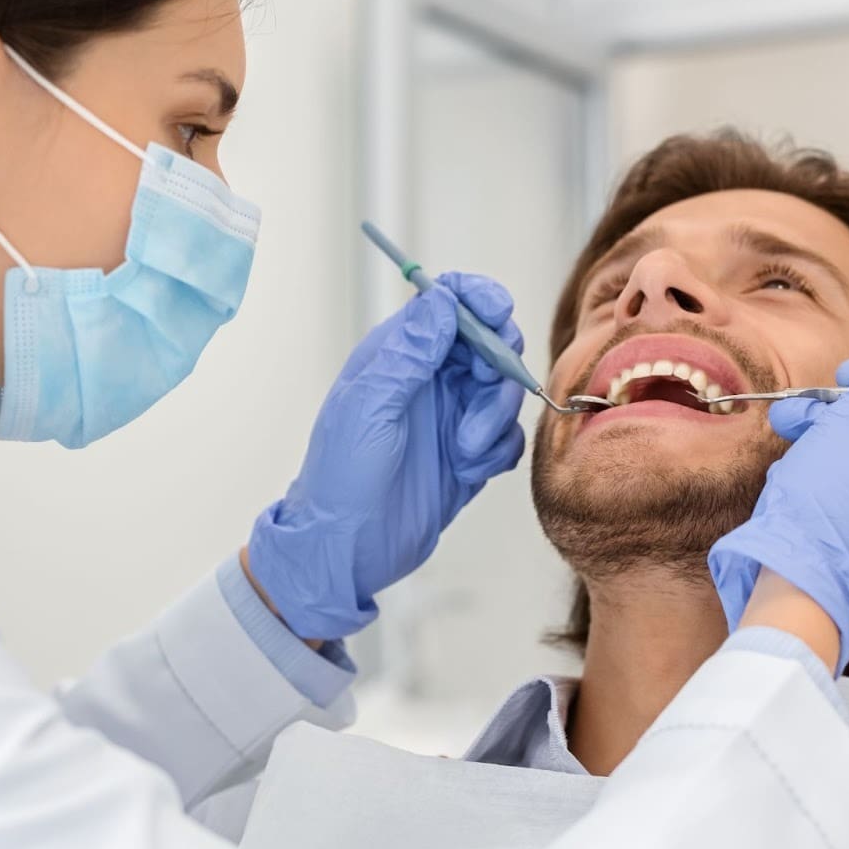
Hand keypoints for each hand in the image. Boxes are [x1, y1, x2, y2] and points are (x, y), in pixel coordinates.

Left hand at [246, 273, 526, 638]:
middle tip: (484, 392)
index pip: (448, 304)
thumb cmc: (341, 477)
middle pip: (489, 344)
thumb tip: (442, 300)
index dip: (479, 299)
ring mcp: (450, 417)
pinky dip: (497, 450)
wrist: (346, 549)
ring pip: (503, 392)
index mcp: (398, 356)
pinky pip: (507, 437)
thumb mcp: (369, 407)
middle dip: (498, 365)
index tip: (499, 315)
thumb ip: (409, 353)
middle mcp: (427, 380)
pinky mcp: (469, 455)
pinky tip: (469, 470)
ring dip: (494, 418)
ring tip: (463, 449)